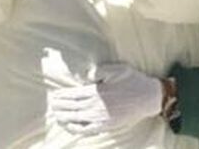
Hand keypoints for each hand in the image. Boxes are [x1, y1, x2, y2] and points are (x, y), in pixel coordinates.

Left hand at [48, 63, 164, 135]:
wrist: (148, 96)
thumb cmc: (132, 80)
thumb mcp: (117, 69)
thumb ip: (99, 71)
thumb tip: (85, 75)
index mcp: (97, 91)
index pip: (74, 94)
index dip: (62, 96)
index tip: (53, 96)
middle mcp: (96, 105)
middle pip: (72, 106)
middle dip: (59, 106)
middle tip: (50, 105)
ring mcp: (100, 117)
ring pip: (77, 118)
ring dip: (64, 117)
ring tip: (55, 115)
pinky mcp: (106, 125)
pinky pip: (87, 129)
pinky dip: (76, 129)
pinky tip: (69, 127)